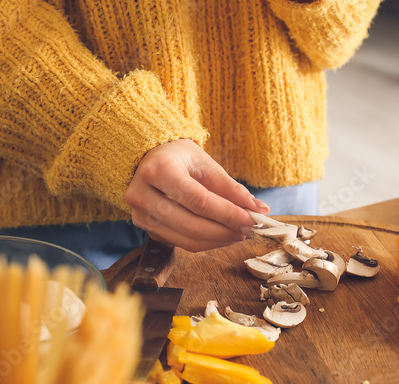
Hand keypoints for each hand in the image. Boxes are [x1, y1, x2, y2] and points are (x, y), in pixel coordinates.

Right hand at [124, 139, 269, 251]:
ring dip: (217, 240)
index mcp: (158, 170)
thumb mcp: (204, 163)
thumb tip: (259, 209)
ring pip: (185, 239)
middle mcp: (142, 195)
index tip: (252, 219)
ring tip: (238, 233)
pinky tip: (220, 234)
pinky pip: (179, 242)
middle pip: (191, 224)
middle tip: (249, 229)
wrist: (147, 159)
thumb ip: (230, 187)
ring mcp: (139, 215)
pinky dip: (204, 242)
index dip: (228, 213)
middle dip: (225, 231)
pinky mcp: (143, 228)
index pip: (199, 200)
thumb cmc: (178, 157)